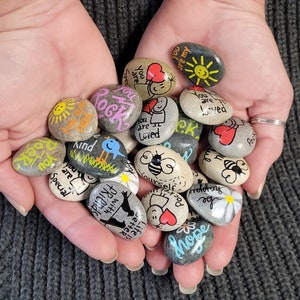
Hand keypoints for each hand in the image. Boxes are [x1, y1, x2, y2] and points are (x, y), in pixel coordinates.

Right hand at [0, 0, 159, 267]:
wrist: (29, 19)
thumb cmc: (2, 70)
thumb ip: (3, 171)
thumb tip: (27, 208)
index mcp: (45, 161)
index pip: (69, 207)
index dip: (89, 232)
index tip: (111, 253)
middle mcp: (75, 151)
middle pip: (103, 195)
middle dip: (122, 223)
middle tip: (146, 249)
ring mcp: (100, 131)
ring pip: (126, 172)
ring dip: (144, 199)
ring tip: (164, 223)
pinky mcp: (120, 110)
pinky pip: (138, 139)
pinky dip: (152, 160)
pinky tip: (170, 181)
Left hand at [135, 0, 292, 291]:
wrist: (213, 10)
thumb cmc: (250, 52)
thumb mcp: (270, 102)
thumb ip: (260, 148)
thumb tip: (248, 194)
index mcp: (217, 149)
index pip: (215, 201)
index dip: (217, 233)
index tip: (213, 264)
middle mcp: (186, 147)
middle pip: (180, 201)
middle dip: (179, 237)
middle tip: (173, 272)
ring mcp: (159, 133)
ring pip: (150, 184)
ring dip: (148, 218)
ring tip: (145, 252)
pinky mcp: (136, 113)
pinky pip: (129, 149)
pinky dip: (126, 176)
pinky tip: (125, 205)